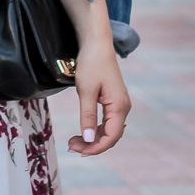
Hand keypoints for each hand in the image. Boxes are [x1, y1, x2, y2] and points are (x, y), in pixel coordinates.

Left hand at [67, 37, 130, 157]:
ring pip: (109, 130)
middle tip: (71, 146)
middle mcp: (123, 107)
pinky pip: (107, 121)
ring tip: (74, 141)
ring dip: (93, 138)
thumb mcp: (86, 91)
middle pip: (111, 136)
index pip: (111, 136)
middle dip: (92, 144)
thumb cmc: (91, 64)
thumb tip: (89, 139)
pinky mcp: (114, 101)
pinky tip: (84, 131)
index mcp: (119, 106)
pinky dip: (96, 129)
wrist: (96, 44)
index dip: (96, 147)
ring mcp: (120, 104)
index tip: (79, 151)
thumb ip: (88, 116)